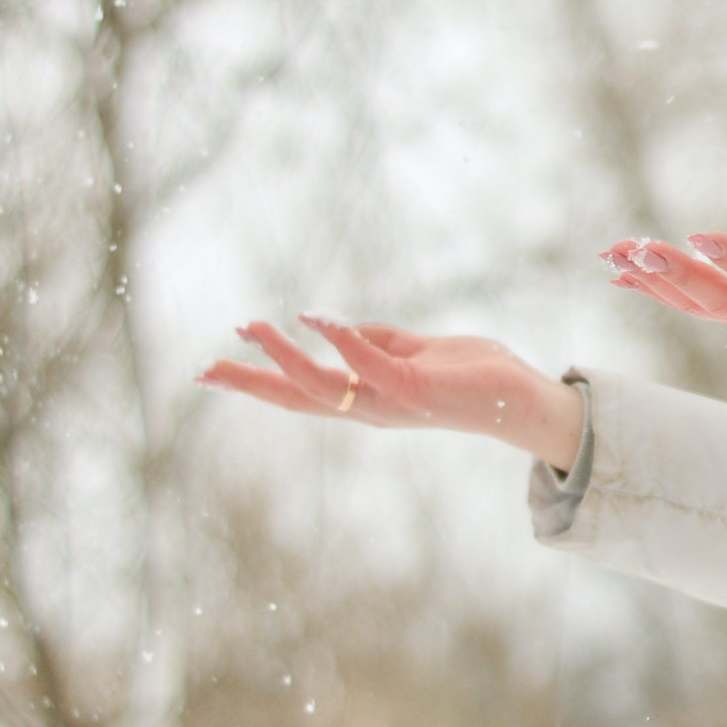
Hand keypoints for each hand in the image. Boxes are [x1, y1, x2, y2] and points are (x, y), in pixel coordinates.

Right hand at [194, 318, 585, 470]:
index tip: (212, 368)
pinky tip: (315, 317)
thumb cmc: (474, 375)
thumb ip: (376, 342)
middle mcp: (371, 410)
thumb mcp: (414, 353)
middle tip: (203, 371)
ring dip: (284, 357)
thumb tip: (337, 328)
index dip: (258, 380)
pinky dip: (340, 340)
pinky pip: (368, 366)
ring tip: (253, 327)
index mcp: (366, 400)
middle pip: (297, 400)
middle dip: (250, 384)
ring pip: (323, 386)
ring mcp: (390, 404)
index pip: (301, 393)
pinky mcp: (415, 390)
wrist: (524, 399)